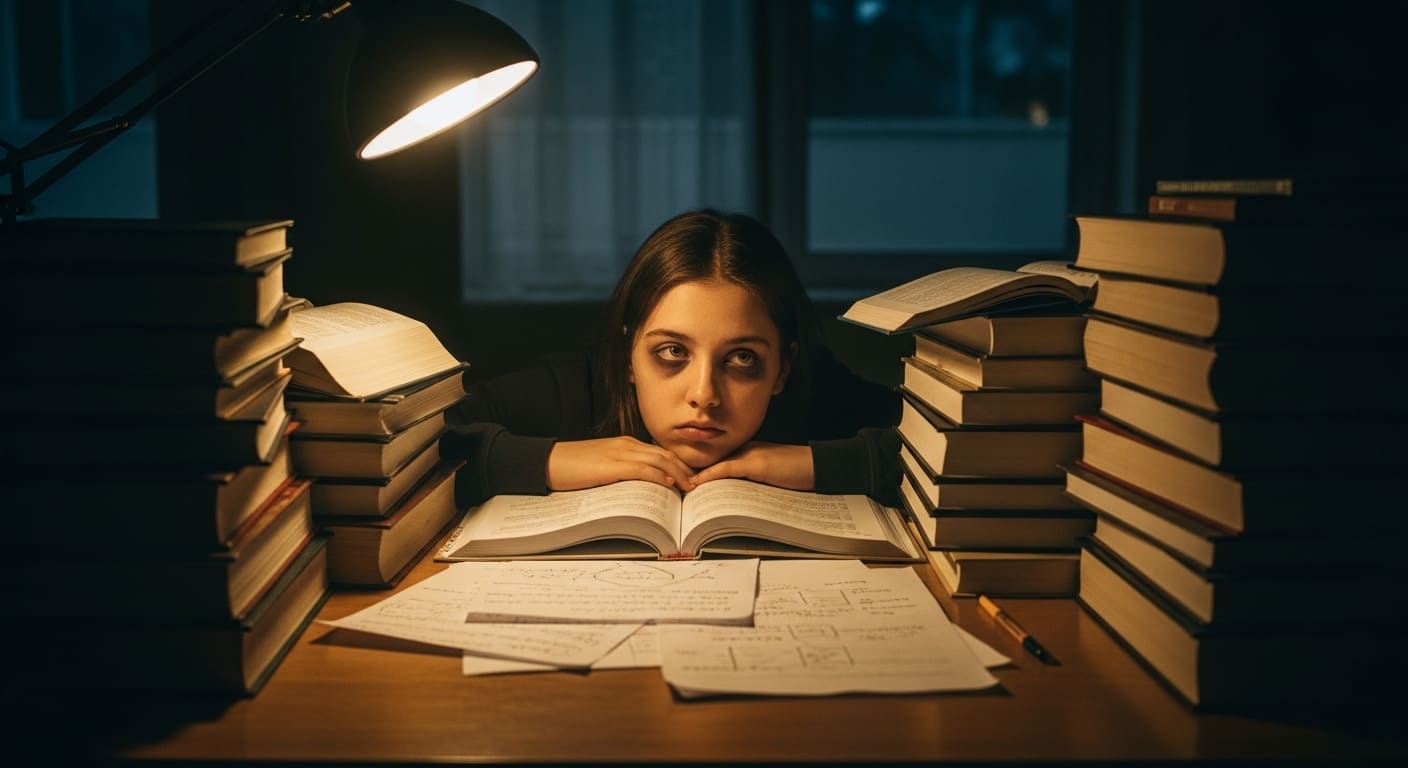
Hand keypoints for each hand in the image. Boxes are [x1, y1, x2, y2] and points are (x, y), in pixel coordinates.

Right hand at [547, 436, 697, 491]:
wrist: (547, 462)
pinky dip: (659, 476)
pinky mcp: (611, 465)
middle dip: (685, 469)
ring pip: (659, 460)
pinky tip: (669, 484)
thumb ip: (623, 474)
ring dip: (678, 474)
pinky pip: (642, 469)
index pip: (660, 453)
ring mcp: (619, 453)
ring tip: (690, 488)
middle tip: (698, 485)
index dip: (678, 465)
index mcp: (625, 445)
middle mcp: (627, 445)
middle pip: (665, 455)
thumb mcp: (603, 468)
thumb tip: (642, 490)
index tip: (690, 479)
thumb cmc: (572, 468)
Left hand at [687, 442, 814, 490]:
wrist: (817, 466)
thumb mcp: (766, 480)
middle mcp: (743, 451)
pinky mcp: (756, 464)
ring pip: (714, 465)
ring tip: (677, 489)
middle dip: (689, 473)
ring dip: (695, 477)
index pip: (714, 462)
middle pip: (709, 462)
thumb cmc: (794, 474)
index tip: (677, 481)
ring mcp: (749, 456)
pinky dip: (710, 477)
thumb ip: (747, 484)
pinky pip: (727, 469)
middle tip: (670, 485)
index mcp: (744, 454)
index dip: (695, 471)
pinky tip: (696, 485)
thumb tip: (727, 500)